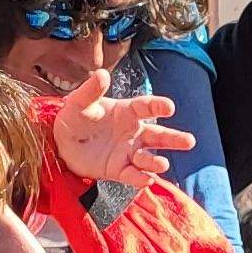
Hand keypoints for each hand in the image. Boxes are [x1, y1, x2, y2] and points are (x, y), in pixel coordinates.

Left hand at [48, 70, 193, 187]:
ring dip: (156, 162)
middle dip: (174, 138)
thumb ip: (91, 90)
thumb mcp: (78, 102)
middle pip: (157, 136)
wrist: (61, 144)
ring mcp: (127, 152)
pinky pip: (132, 175)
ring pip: (148, 158)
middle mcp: (132, 132)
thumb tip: (102, 74)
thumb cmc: (74, 118)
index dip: (158, 106)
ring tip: (163, 164)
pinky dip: (139, 178)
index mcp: (126, 112)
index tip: (169, 107)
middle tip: (190, 141)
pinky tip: (146, 179)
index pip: (146, 107)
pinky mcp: (118, 170)